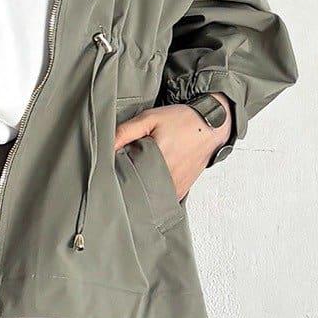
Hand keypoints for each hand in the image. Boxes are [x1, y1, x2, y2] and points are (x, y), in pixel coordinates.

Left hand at [114, 99, 230, 201]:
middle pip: (137, 190)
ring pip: (150, 198)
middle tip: (122, 176)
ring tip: (136, 180)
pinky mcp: (181, 191)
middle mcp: (167, 177)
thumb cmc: (181, 120)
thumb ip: (126, 131)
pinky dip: (155, 194)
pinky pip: (163, 199)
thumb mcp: (150, 118)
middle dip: (128, 184)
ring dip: (142, 191)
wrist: (211, 126)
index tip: (111, 171)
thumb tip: (105, 146)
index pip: (127, 176)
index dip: (117, 174)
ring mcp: (175, 187)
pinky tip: (150, 185)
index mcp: (157, 160)